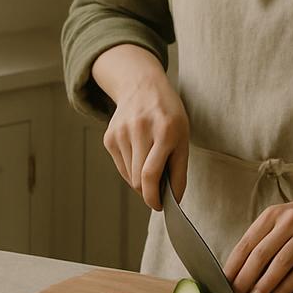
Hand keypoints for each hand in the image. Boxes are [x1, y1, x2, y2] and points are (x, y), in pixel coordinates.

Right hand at [101, 73, 189, 211]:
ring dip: (140, 180)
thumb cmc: (168, 115)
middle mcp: (139, 130)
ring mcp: (121, 132)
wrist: (142, 86)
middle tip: (159, 191)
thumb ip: (179, 170)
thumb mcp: (183, 137)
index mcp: (164, 130)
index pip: (151, 174)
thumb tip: (174, 199)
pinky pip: (121, 166)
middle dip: (148, 192)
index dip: (153, 197)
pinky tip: (139, 153)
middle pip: (138, 179)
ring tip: (150, 163)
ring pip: (129, 175)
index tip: (159, 206)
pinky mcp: (109, 137)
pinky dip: (131, 169)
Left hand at [223, 191, 292, 292]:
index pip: (247, 241)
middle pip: (260, 254)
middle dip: (244, 277)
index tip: (224, 281)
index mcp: (275, 214)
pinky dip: (286, 286)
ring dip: (264, 284)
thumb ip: (268, 238)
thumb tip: (243, 268)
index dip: (234, 263)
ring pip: (280, 264)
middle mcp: (290, 222)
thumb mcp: (286, 219)